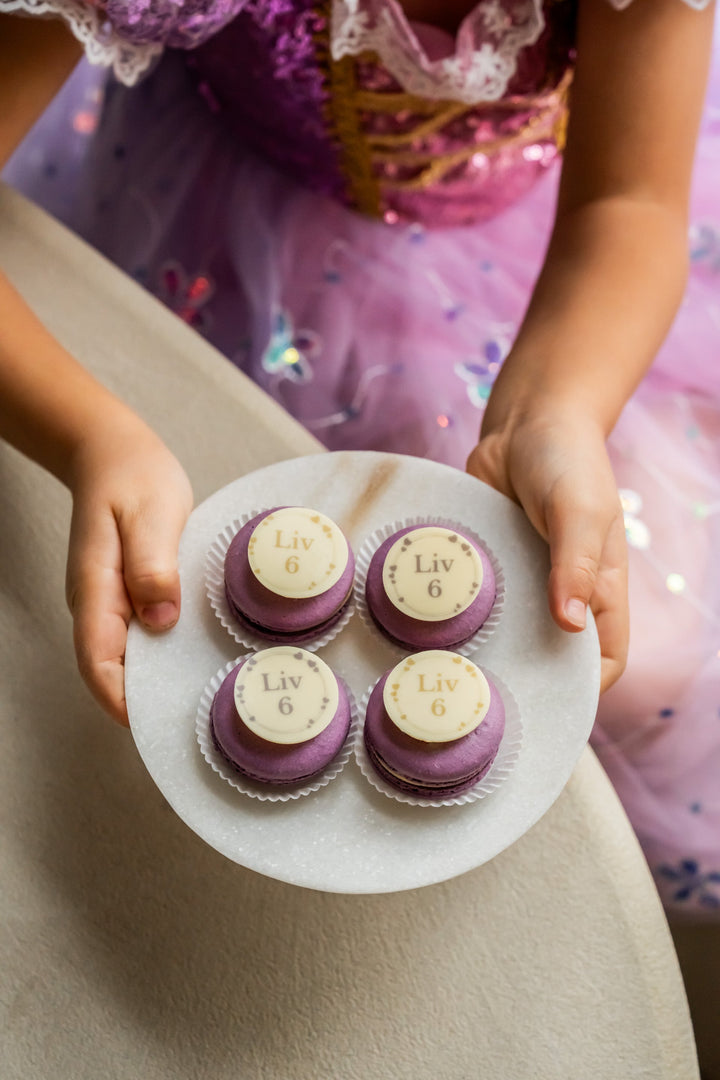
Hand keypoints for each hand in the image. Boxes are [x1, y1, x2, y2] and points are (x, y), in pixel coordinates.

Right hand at [65, 411, 192, 723]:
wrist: (113, 451)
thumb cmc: (132, 477)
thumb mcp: (150, 515)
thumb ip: (153, 567)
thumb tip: (161, 620)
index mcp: (95, 589)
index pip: (97, 661)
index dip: (120, 699)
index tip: (152, 723)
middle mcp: (97, 602)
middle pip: (110, 669)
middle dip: (142, 701)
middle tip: (190, 721)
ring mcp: (110, 599)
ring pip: (126, 654)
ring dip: (154, 679)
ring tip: (199, 697)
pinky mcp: (128, 591)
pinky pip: (140, 633)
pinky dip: (161, 652)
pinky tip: (193, 656)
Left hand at [467, 402, 627, 692]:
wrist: (525, 421)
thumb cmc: (568, 461)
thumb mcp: (579, 510)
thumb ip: (575, 564)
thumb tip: (571, 624)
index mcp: (601, 588)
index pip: (605, 656)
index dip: (586, 684)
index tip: (550, 698)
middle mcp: (563, 591)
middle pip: (553, 654)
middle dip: (529, 675)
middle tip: (489, 692)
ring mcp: (525, 579)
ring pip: (511, 631)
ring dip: (490, 647)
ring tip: (455, 669)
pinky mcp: (491, 563)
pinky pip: (478, 600)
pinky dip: (462, 613)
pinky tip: (435, 628)